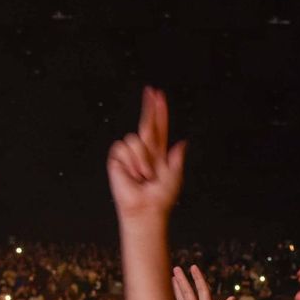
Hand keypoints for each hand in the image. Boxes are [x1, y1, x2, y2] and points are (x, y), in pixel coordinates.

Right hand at [107, 86, 185, 220]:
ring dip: (142, 159)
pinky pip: (123, 148)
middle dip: (149, 106)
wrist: (145, 208)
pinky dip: (130, 162)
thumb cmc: (160, 198)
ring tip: (144, 175)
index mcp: (158, 153)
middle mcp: (143, 151)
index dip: (159, 113)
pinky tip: (132, 174)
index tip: (159, 96)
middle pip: (146, 123)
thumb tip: (182, 142)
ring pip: (135, 139)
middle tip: (151, 90)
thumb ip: (177, 158)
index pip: (159, 128)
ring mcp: (129, 155)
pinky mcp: (117, 159)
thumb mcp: (175, 176)